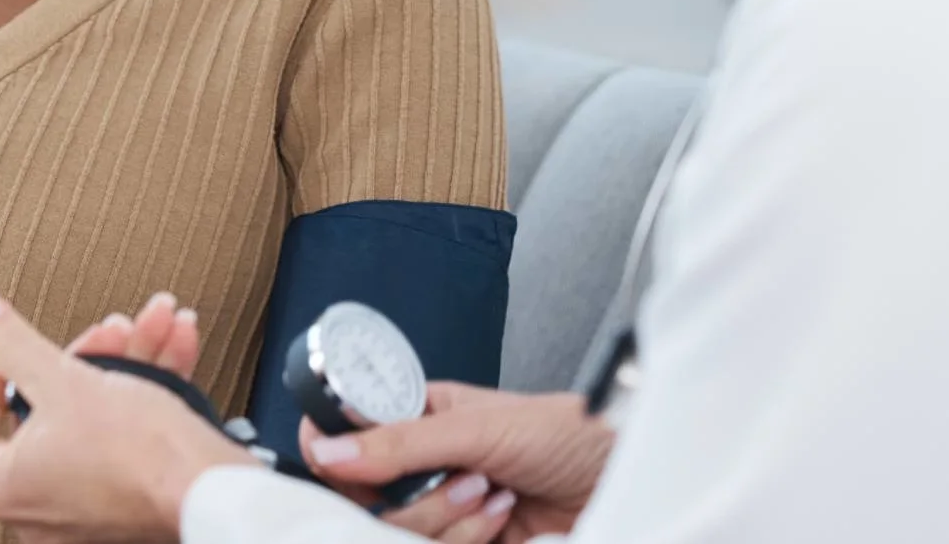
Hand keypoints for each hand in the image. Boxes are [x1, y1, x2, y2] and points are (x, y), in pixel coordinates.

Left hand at [0, 281, 247, 543]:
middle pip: (39, 412)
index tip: (17, 360)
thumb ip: (9, 340)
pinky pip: (122, 437)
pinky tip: (175, 346)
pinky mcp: (122, 503)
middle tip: (106, 334)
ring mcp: (79, 509)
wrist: (213, 491)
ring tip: (154, 326)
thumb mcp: (64, 378)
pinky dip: (144, 392)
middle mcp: (33, 507)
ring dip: (124, 361)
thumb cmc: (141, 454)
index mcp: (1, 485)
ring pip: (89, 416)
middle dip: (82, 355)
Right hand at [300, 383, 614, 542]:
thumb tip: (328, 449)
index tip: (344, 470)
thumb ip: (400, 442)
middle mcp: (427, 464)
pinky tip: (503, 517)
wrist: (620, 475)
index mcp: (420, 418)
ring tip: (494, 495)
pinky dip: (470, 539)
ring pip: (404, 533)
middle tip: (464, 479)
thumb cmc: (565, 430)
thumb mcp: (477, 428)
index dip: (341, 458)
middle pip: (373, 501)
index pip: (352, 441)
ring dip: (451, 520)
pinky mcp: (471, 540)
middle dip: (417, 500)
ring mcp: (447, 506)